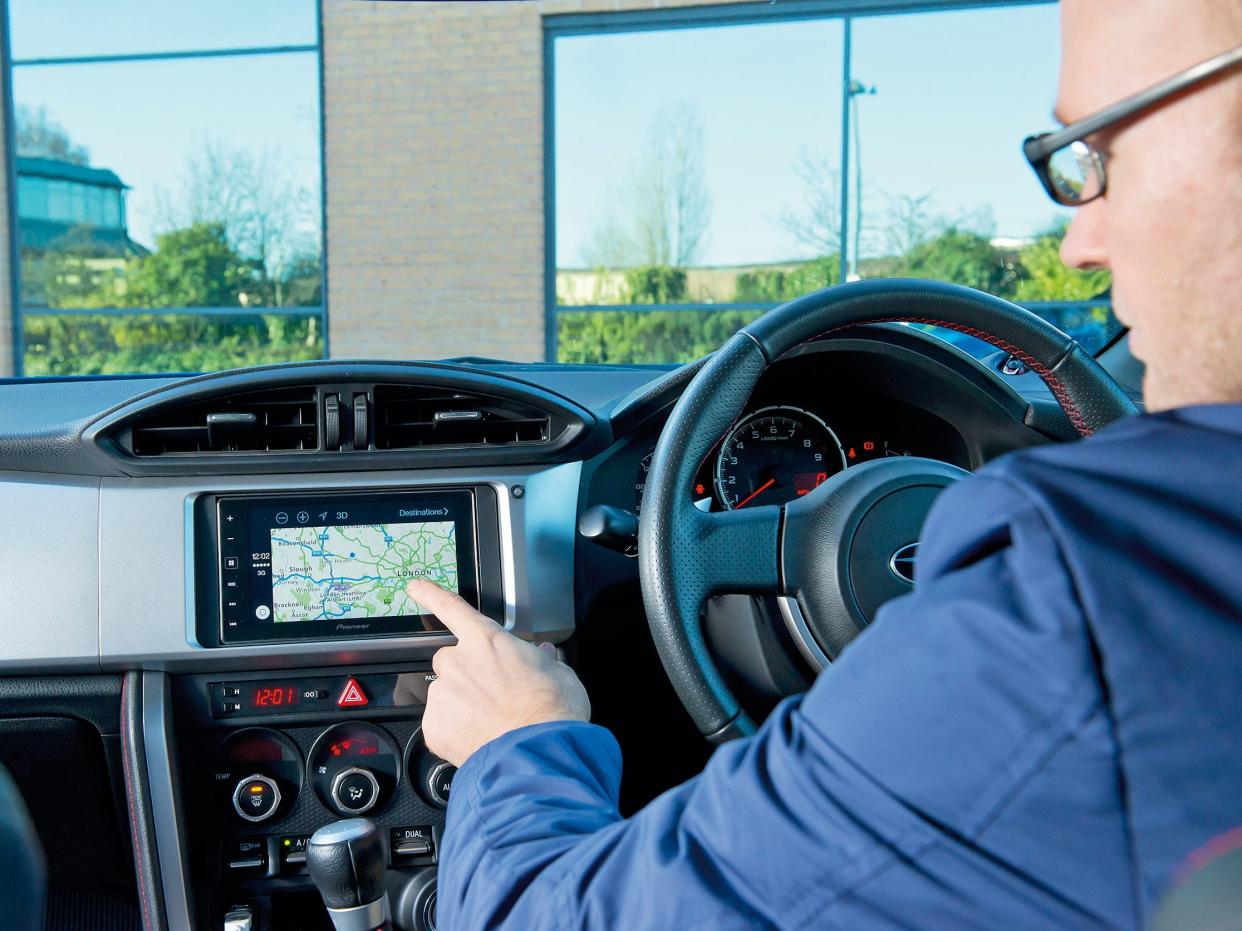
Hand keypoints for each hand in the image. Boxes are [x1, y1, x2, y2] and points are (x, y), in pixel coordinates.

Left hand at [407, 579, 590, 766]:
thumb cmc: (551, 711)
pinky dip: (456, 731)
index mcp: (486, 640)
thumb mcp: (560, 674)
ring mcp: (442, 694)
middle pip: (451, 661)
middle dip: (467, 675)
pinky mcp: (433, 726)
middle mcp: (457, 662)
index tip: (414, 587)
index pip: (452, 609)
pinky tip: (481, 738)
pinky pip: (442, 724)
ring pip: (447, 695)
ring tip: (493, 723)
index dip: (430, 595)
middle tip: (493, 697)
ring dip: (463, 705)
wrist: (537, 753)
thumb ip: (543, 660)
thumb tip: (544, 654)